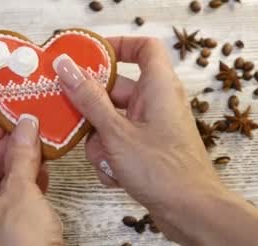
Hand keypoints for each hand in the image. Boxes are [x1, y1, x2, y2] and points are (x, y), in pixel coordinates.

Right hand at [54, 37, 221, 239]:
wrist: (191, 212)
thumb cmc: (164, 171)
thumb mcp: (116, 132)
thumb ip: (88, 98)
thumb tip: (67, 66)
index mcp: (158, 86)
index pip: (143, 47)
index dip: (117, 45)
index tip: (88, 55)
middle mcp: (156, 101)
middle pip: (115, 88)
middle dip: (92, 106)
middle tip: (70, 112)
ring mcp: (152, 125)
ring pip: (111, 118)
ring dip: (99, 139)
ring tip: (104, 157)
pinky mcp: (147, 147)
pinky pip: (118, 140)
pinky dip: (110, 155)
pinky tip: (113, 173)